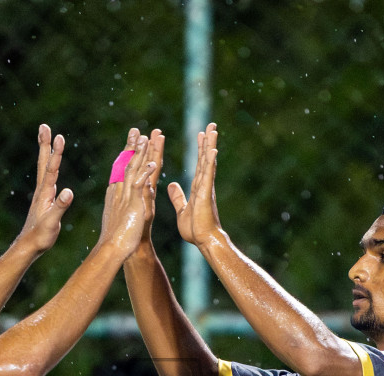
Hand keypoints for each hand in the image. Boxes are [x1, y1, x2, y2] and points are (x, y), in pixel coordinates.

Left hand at [16, 124, 73, 253]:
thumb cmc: (40, 237)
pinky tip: (52, 167)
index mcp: (45, 193)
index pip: (52, 169)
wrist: (29, 246)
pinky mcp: (44, 199)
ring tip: (48, 138)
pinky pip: (48, 177)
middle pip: (44, 162)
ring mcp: (42, 194)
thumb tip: (69, 191)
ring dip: (47, 152)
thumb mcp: (52, 223)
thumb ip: (60, 207)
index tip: (59, 136)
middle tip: (44, 126)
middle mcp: (42, 190)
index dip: (56, 153)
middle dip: (45, 144)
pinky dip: (50, 166)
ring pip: (45, 168)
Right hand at [97, 131, 157, 258]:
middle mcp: (119, 191)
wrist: (114, 250)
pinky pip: (139, 186)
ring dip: (139, 154)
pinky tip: (152, 163)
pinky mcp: (133, 205)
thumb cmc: (119, 237)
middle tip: (136, 130)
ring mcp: (125, 197)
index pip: (124, 169)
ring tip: (145, 138)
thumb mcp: (125, 215)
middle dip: (132, 146)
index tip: (133, 140)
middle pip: (126, 164)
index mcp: (118, 193)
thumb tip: (136, 195)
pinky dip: (145, 174)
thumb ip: (130, 202)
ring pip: (132, 170)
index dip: (129, 153)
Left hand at [168, 122, 223, 246]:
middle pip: (205, 158)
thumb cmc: (195, 230)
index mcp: (198, 188)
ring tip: (213, 130)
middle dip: (208, 141)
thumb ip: (178, 197)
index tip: (201, 135)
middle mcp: (204, 184)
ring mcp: (206, 188)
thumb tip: (171, 185)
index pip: (199, 164)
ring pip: (208, 162)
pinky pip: (208, 175)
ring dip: (210, 145)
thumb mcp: (182, 210)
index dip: (200, 149)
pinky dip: (210, 162)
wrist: (204, 241)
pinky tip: (212, 150)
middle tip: (211, 125)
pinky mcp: (205, 194)